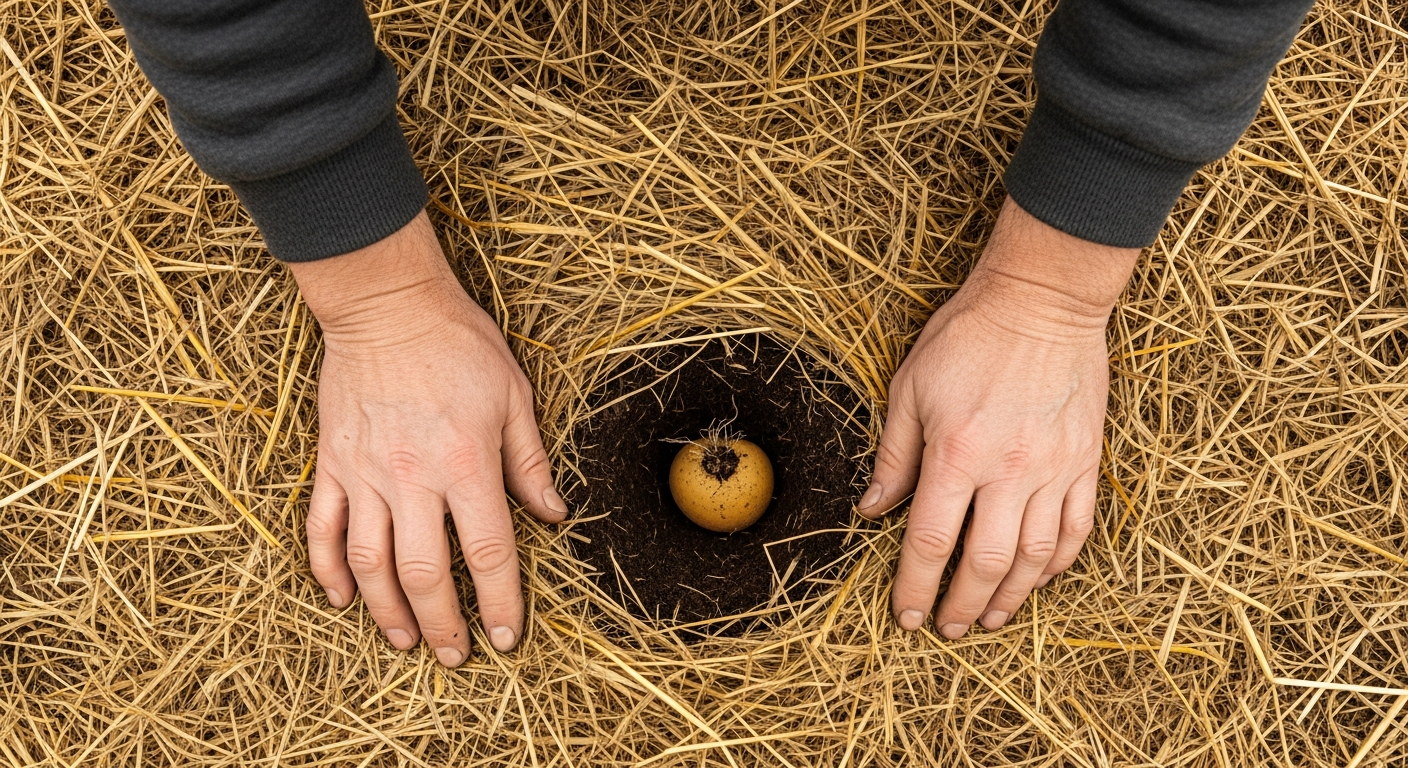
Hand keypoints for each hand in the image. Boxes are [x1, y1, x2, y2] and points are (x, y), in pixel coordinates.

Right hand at [291, 211, 565, 666]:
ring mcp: (365, 474)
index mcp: (466, 463)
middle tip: (455, 656)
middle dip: (442, 624)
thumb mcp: (513, 396)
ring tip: (405, 641)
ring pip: (370, 563)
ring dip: (387, 611)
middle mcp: (412, 478)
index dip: (499, 602)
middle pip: (424, 573)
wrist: (386, 304)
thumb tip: (554, 514)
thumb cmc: (458, 344)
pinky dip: (328, 571)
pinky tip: (344, 599)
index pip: (488, 553)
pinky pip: (322, 529)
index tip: (504, 636)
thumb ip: (529, 462)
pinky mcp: (331, 464)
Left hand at [860, 197, 1138, 638]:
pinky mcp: (1086, 460)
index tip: (907, 614)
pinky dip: (1059, 562)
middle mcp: (1008, 470)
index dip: (916, 585)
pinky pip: (1078, 527)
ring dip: (1011, 596)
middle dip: (962, 603)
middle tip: (947, 626)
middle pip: (986, 562)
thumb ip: (893, 456)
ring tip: (989, 617)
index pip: (931, 541)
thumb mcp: (910, 388)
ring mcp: (1054, 468)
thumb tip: (870, 510)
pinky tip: (1039, 578)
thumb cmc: (967, 337)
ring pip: (1036, 556)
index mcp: (956, 453)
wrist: (1043, 300)